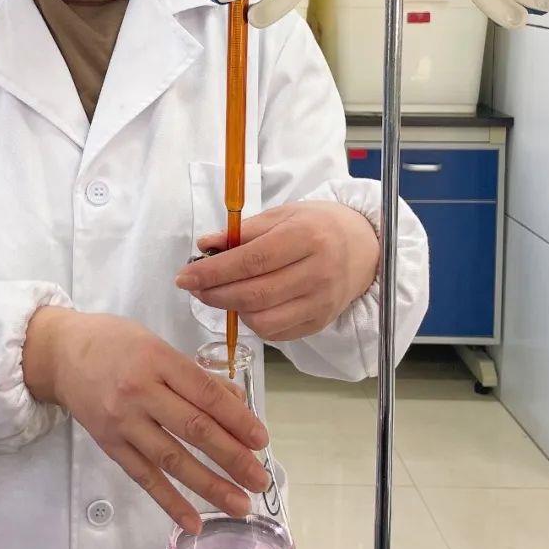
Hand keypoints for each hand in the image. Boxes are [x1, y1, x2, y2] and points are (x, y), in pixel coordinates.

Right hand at [23, 307, 270, 532]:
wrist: (59, 354)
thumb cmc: (114, 342)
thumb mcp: (156, 343)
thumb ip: (194, 374)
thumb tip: (237, 404)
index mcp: (157, 359)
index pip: (205, 394)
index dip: (237, 420)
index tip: (262, 440)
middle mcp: (140, 391)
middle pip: (194, 429)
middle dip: (232, 457)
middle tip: (261, 478)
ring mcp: (123, 421)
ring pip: (172, 459)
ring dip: (210, 486)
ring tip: (240, 504)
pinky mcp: (109, 444)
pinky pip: (144, 477)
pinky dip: (169, 501)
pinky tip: (194, 522)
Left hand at [175, 201, 378, 342]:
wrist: (363, 247)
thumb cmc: (317, 225)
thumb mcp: (282, 215)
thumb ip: (242, 232)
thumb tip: (205, 245)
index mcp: (306, 237)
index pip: (251, 260)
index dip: (213, 272)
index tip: (185, 276)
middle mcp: (318, 273)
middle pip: (254, 294)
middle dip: (214, 294)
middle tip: (193, 287)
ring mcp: (321, 302)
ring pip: (263, 320)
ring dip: (231, 310)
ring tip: (219, 294)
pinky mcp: (320, 322)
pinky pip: (276, 333)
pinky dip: (252, 322)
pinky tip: (245, 305)